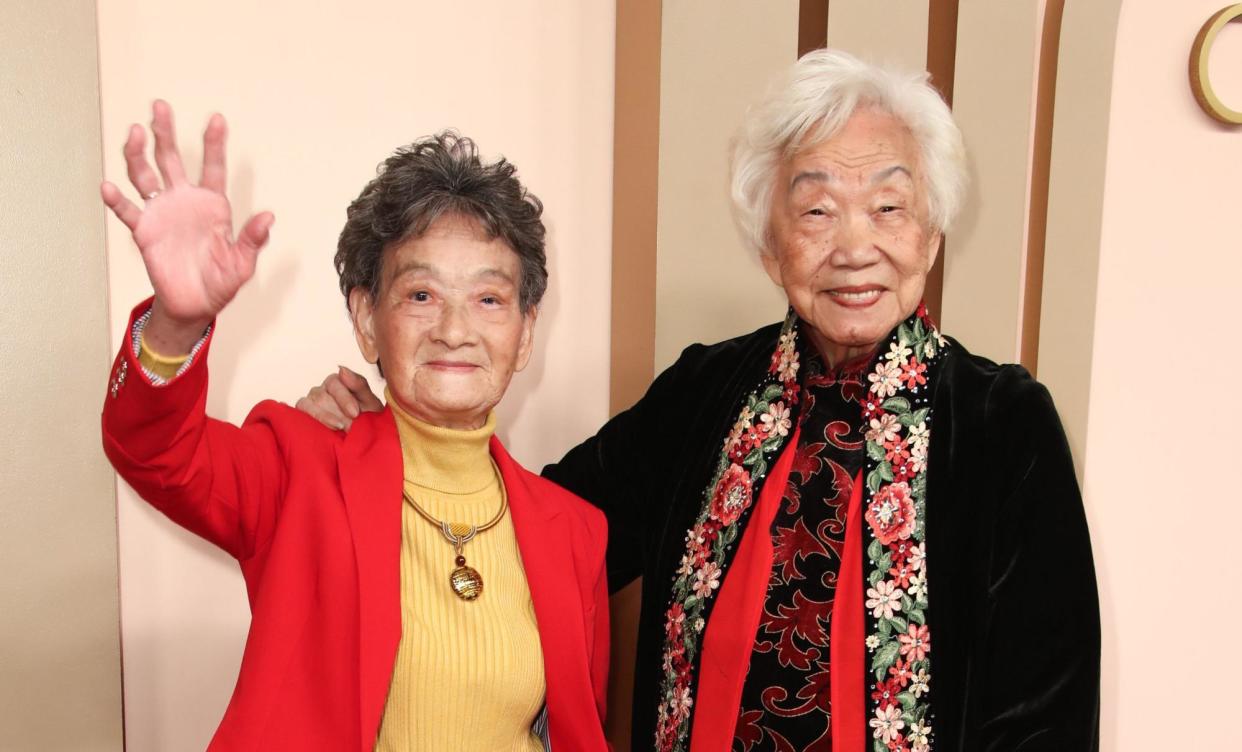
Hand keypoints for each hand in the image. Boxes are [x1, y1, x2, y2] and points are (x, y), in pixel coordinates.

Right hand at [101, 100, 273, 353]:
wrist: (195, 304)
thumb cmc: (221, 281)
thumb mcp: (243, 262)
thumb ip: (253, 239)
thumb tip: (268, 217)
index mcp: (212, 205)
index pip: (214, 167)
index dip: (214, 144)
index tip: (216, 118)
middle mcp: (184, 201)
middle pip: (172, 160)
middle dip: (166, 133)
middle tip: (160, 106)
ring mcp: (162, 213)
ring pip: (146, 175)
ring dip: (139, 154)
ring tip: (136, 133)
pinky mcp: (144, 231)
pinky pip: (127, 211)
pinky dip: (117, 200)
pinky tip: (108, 187)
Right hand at [295, 366, 383, 430]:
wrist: (363, 438)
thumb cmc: (367, 418)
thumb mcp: (369, 402)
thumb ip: (359, 385)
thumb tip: (342, 369)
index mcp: (337, 382)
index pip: (334, 382)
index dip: (344, 398)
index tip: (355, 414)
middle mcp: (321, 390)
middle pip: (321, 396)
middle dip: (337, 412)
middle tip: (350, 426)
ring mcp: (309, 403)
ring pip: (307, 405)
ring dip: (324, 418)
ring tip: (338, 428)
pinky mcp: (302, 418)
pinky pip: (298, 416)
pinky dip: (309, 422)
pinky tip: (322, 431)